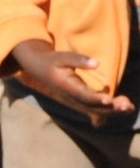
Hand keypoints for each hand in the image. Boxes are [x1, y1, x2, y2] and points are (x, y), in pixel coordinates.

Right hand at [10, 39, 131, 123]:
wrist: (39, 69)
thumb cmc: (52, 61)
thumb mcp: (61, 57)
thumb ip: (78, 59)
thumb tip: (97, 63)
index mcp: (66, 86)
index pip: (82, 94)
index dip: (95, 98)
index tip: (108, 99)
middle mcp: (71, 97)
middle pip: (92, 106)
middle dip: (109, 107)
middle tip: (126, 105)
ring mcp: (75, 100)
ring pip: (95, 109)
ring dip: (113, 110)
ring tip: (129, 107)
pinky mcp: (80, 101)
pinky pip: (96, 108)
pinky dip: (110, 109)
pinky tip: (125, 107)